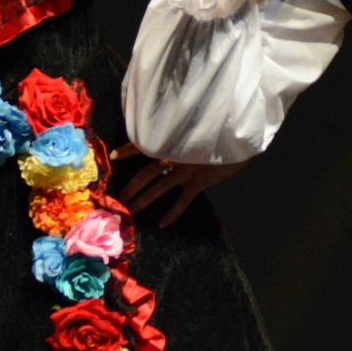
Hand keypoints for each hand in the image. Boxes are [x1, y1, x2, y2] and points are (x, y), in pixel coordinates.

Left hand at [112, 142, 248, 227]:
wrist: (237, 136)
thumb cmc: (216, 130)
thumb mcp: (194, 127)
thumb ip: (179, 134)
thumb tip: (166, 137)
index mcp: (172, 139)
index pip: (144, 144)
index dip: (128, 149)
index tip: (114, 155)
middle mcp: (175, 154)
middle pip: (145, 172)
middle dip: (131, 186)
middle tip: (118, 198)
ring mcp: (185, 169)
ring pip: (158, 187)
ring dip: (142, 200)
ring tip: (130, 210)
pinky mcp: (198, 182)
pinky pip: (182, 201)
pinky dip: (172, 213)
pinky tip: (162, 224)